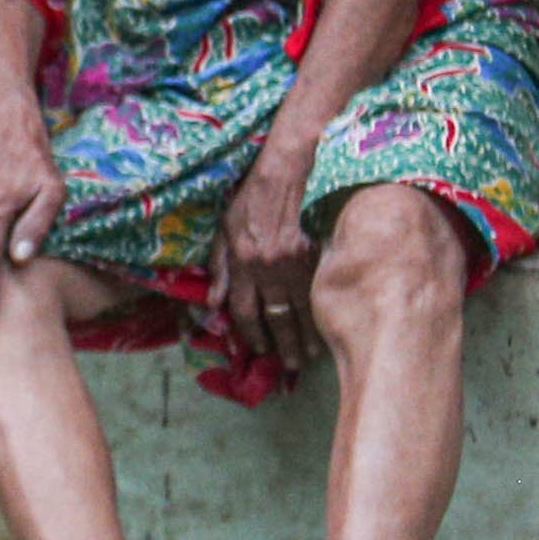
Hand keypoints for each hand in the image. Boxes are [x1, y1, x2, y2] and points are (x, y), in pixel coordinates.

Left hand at [214, 153, 320, 371]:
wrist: (285, 170)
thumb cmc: (250, 198)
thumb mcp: (223, 229)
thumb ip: (218, 267)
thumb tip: (212, 304)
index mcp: (242, 263)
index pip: (243, 310)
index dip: (250, 334)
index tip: (259, 351)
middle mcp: (267, 268)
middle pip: (274, 318)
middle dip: (282, 346)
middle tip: (290, 369)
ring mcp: (294, 263)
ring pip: (299, 309)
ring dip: (304, 337)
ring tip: (309, 358)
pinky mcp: (316, 254)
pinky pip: (318, 291)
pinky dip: (321, 313)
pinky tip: (326, 327)